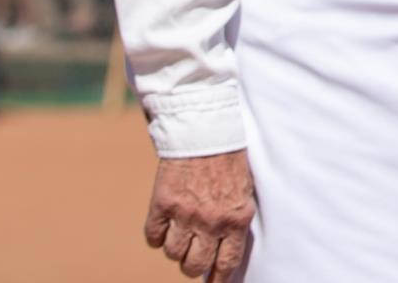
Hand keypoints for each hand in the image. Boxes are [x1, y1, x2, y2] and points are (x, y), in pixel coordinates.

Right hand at [143, 150, 255, 278]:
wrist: (204, 130)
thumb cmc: (228, 158)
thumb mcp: (243, 190)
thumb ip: (234, 220)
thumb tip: (224, 251)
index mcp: (236, 218)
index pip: (226, 263)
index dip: (217, 278)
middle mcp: (211, 221)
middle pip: (195, 265)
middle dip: (192, 265)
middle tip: (192, 256)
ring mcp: (185, 214)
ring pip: (173, 254)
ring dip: (175, 248)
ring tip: (180, 233)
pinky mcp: (163, 204)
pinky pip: (153, 237)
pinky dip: (156, 235)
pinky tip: (163, 224)